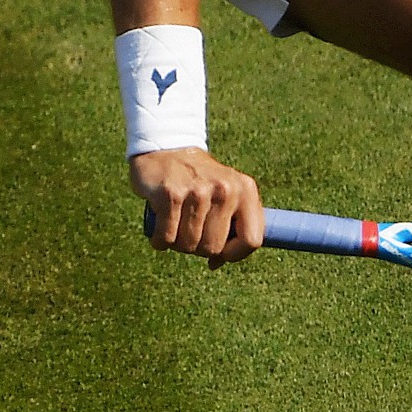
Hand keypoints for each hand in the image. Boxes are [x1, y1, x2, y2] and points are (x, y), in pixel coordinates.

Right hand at [134, 148, 266, 266]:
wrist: (166, 148)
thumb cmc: (197, 180)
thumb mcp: (225, 193)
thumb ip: (231, 227)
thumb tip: (217, 263)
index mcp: (245, 190)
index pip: (252, 239)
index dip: (235, 255)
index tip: (219, 255)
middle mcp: (225, 189)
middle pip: (214, 247)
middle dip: (198, 248)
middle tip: (188, 232)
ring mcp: (198, 191)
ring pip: (188, 245)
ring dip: (177, 244)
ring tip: (173, 226)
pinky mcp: (170, 194)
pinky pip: (166, 237)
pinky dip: (159, 240)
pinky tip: (159, 229)